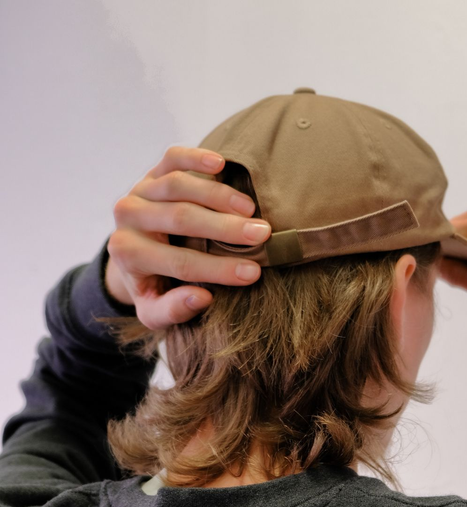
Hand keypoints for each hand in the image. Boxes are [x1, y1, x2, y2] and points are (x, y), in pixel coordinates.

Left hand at [105, 145, 271, 329]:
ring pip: (178, 185)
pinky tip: (221, 164)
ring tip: (251, 210)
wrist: (133, 258)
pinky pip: (172, 158)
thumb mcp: (156, 312)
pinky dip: (196, 157)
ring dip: (219, 196)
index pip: (180, 262)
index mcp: (129, 254)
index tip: (253, 274)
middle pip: (181, 218)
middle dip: (225, 228)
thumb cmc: (154, 287)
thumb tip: (202, 298)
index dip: (218, 269)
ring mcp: (139, 190)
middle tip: (262, 234)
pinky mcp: (152, 172)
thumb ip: (174, 310)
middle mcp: (128, 217)